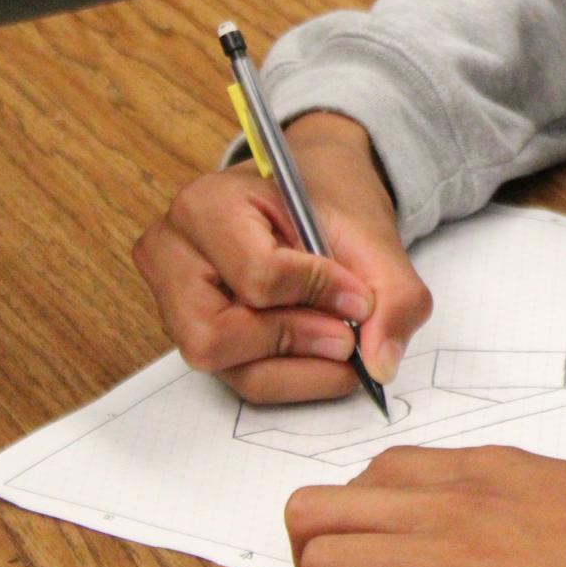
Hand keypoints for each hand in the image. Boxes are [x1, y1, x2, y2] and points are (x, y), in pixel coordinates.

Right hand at [131, 112, 430, 401]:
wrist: (318, 188)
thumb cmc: (332, 200)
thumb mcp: (373, 233)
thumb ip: (393, 294)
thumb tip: (380, 364)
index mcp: (207, 206)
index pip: (257, 276)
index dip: (319, 295)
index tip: (362, 297)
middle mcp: (172, 254)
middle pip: (216, 336)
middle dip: (295, 342)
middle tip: (348, 336)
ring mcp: (172, 298)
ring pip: (227, 369)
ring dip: (299, 368)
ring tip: (342, 342)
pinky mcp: (191, 333)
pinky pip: (239, 378)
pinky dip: (292, 375)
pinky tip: (321, 351)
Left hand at [287, 446, 565, 566]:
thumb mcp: (564, 490)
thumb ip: (508, 501)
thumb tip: (482, 528)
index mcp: (480, 469)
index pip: (368, 471)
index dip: (360, 516)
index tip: (385, 552)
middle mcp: (451, 504)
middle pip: (314, 508)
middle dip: (315, 555)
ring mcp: (452, 561)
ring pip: (320, 559)